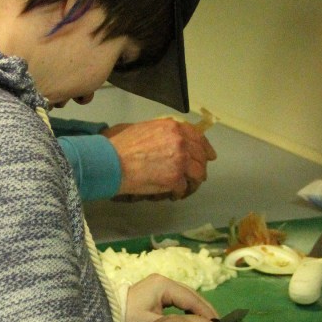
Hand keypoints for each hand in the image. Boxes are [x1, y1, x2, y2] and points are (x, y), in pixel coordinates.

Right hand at [102, 118, 216, 199]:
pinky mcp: (175, 179)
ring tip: (185, 186)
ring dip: (193, 181)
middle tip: (197, 175)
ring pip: (198, 173)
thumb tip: (170, 141)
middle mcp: (180, 142)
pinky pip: (183, 188)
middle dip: (200, 166)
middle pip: (200, 156)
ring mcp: (180, 161)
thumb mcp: (144, 128)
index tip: (210, 156)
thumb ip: (163, 133)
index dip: (205, 147)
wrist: (111, 161)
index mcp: (173, 127)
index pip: (198, 136)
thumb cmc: (121, 145)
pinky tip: (173, 193)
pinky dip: (179, 192)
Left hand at [124, 274, 219, 321]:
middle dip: (205, 311)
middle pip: (190, 296)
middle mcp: (162, 281)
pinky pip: (177, 302)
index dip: (206, 313)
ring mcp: (158, 287)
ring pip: (185, 299)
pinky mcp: (154, 295)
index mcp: (162, 285)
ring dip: (198, 312)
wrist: (102, 321)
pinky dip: (188, 312)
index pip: (191, 298)